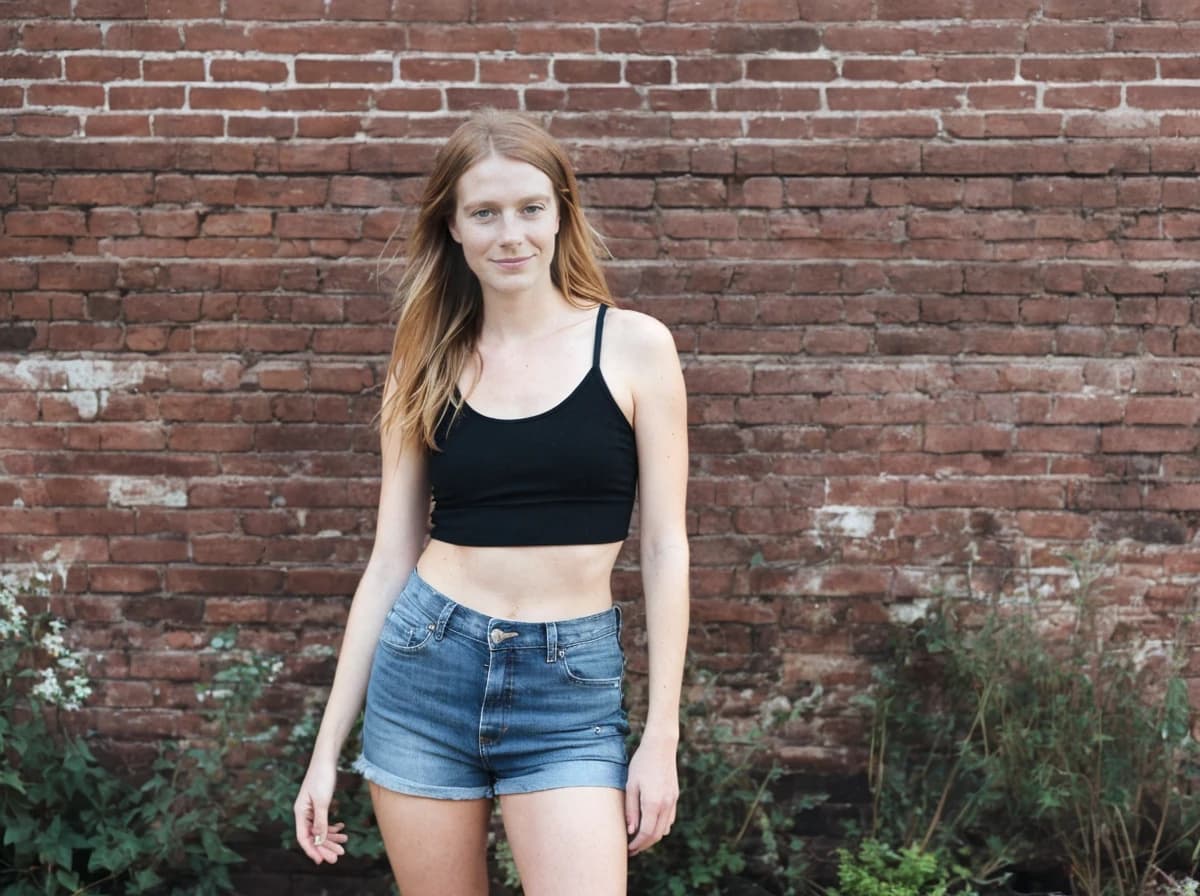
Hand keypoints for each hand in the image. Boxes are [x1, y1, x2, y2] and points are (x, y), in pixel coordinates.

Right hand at [294, 760, 349, 863]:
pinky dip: (333, 826)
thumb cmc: (322, 777)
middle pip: (313, 836)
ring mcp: (311, 808)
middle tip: (338, 856)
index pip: (303, 838)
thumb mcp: (322, 802)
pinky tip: (342, 829)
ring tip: (344, 843)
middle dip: (325, 847)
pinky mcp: (319, 804)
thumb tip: (318, 841)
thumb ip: (320, 822)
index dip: (312, 850)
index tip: (322, 861)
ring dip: (331, 838)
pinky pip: (324, 821)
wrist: (326, 758)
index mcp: (300, 812)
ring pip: (320, 829)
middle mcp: (303, 812)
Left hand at [625, 732, 679, 855]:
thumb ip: (631, 810)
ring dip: (652, 837)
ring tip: (639, 838)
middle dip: (644, 845)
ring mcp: (672, 801)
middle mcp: (666, 805)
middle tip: (632, 849)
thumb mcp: (631, 785)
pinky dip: (660, 826)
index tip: (628, 849)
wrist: (661, 746)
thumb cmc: (641, 764)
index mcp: (653, 803)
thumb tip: (631, 831)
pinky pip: (669, 819)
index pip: (646, 833)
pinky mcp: (675, 796)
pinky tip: (650, 824)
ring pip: (665, 829)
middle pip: (657, 835)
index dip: (637, 844)